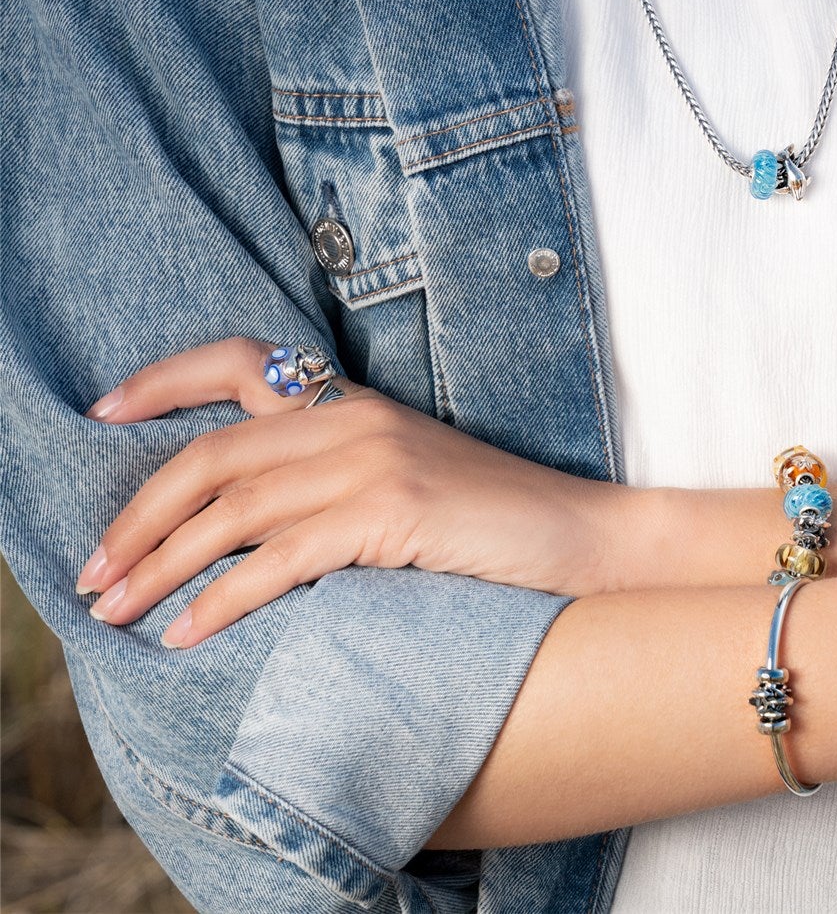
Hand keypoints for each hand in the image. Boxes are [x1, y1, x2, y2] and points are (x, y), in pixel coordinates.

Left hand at [74, 337, 641, 647]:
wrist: (583, 540)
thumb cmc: (492, 524)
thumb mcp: (405, 481)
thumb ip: (331, 481)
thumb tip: (233, 525)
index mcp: (357, 403)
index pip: (240, 363)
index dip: (162, 382)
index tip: (101, 413)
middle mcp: (358, 420)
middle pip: (214, 453)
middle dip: (137, 515)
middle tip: (92, 572)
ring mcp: (376, 463)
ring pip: (233, 509)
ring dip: (159, 564)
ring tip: (115, 610)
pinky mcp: (392, 513)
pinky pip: (278, 559)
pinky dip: (220, 601)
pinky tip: (186, 634)